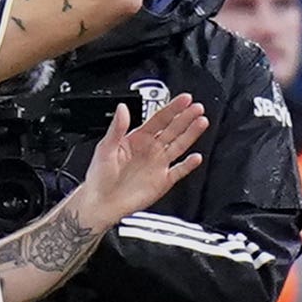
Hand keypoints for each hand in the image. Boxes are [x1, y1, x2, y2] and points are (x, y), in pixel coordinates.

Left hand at [74, 95, 206, 221]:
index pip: (159, 119)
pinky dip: (188, 165)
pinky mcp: (162, 181)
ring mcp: (158, 165)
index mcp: (137, 139)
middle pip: (172, 130)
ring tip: (202, 122)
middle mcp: (150, 150)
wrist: (101, 202)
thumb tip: (122, 108)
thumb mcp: (105, 147)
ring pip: (179, 146)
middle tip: (198, 108)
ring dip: (191, 134)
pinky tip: (196, 157)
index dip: (172, 108)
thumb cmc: (99, 176)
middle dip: (186, 118)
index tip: (184, 99)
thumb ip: (117, 127)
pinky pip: (179, 171)